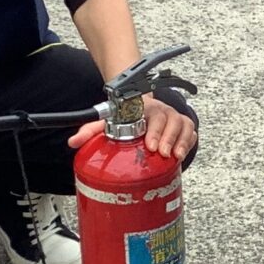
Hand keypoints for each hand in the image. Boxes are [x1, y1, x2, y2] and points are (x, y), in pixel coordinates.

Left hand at [67, 95, 196, 160]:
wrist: (140, 106)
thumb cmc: (124, 118)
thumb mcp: (106, 122)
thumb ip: (90, 130)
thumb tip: (72, 142)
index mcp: (142, 109)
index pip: (150, 116)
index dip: (153, 130)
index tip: (150, 144)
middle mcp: (159, 111)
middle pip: (168, 119)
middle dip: (167, 137)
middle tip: (162, 153)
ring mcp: (172, 118)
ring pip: (183, 124)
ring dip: (180, 140)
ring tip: (175, 156)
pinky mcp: (182, 126)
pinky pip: (190, 132)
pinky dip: (188, 142)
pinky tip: (182, 153)